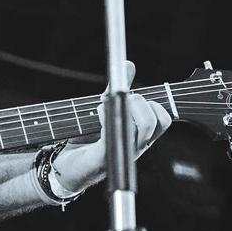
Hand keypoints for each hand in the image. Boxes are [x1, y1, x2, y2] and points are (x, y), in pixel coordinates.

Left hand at [51, 60, 171, 194]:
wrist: (67, 166)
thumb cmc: (88, 138)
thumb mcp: (106, 108)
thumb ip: (120, 88)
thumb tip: (128, 64)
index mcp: (141, 137)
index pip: (164, 120)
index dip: (154, 103)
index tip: (134, 96)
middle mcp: (136, 147)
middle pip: (155, 122)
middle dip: (140, 102)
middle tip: (122, 98)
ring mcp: (122, 153)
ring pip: (140, 130)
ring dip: (124, 107)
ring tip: (106, 103)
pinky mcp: (103, 157)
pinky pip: (114, 137)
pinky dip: (107, 116)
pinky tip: (98, 111)